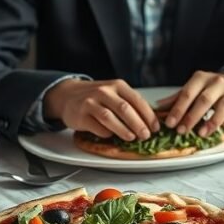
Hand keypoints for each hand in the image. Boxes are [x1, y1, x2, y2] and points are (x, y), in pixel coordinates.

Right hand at [43, 78, 158, 139]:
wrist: (68, 95)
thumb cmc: (97, 97)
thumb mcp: (115, 93)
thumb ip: (130, 104)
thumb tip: (150, 122)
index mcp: (117, 85)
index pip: (137, 100)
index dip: (148, 115)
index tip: (155, 127)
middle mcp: (104, 91)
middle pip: (125, 109)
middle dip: (138, 124)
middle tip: (146, 136)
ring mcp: (91, 102)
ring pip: (110, 117)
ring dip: (123, 130)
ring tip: (132, 138)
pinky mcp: (80, 115)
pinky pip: (96, 126)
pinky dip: (106, 133)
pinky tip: (111, 136)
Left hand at [157, 71, 223, 136]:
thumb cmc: (213, 89)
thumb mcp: (195, 89)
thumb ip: (178, 98)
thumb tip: (159, 108)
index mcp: (201, 78)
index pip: (187, 93)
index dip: (178, 109)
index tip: (170, 123)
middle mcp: (217, 81)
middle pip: (203, 100)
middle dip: (191, 117)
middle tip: (181, 131)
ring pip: (222, 107)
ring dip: (211, 122)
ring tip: (201, 134)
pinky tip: (217, 129)